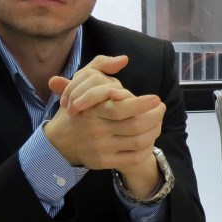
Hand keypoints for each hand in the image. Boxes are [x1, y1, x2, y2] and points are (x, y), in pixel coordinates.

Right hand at [44, 55, 165, 196]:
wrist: (59, 142)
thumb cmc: (78, 109)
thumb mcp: (81, 83)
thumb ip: (101, 67)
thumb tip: (124, 58)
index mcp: (93, 111)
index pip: (121, 108)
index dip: (142, 104)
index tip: (157, 99)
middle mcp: (97, 130)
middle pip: (135, 125)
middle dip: (154, 116)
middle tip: (161, 108)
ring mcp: (102, 148)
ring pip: (138, 141)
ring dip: (154, 130)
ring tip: (159, 121)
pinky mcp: (106, 162)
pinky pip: (134, 157)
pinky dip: (147, 148)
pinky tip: (150, 139)